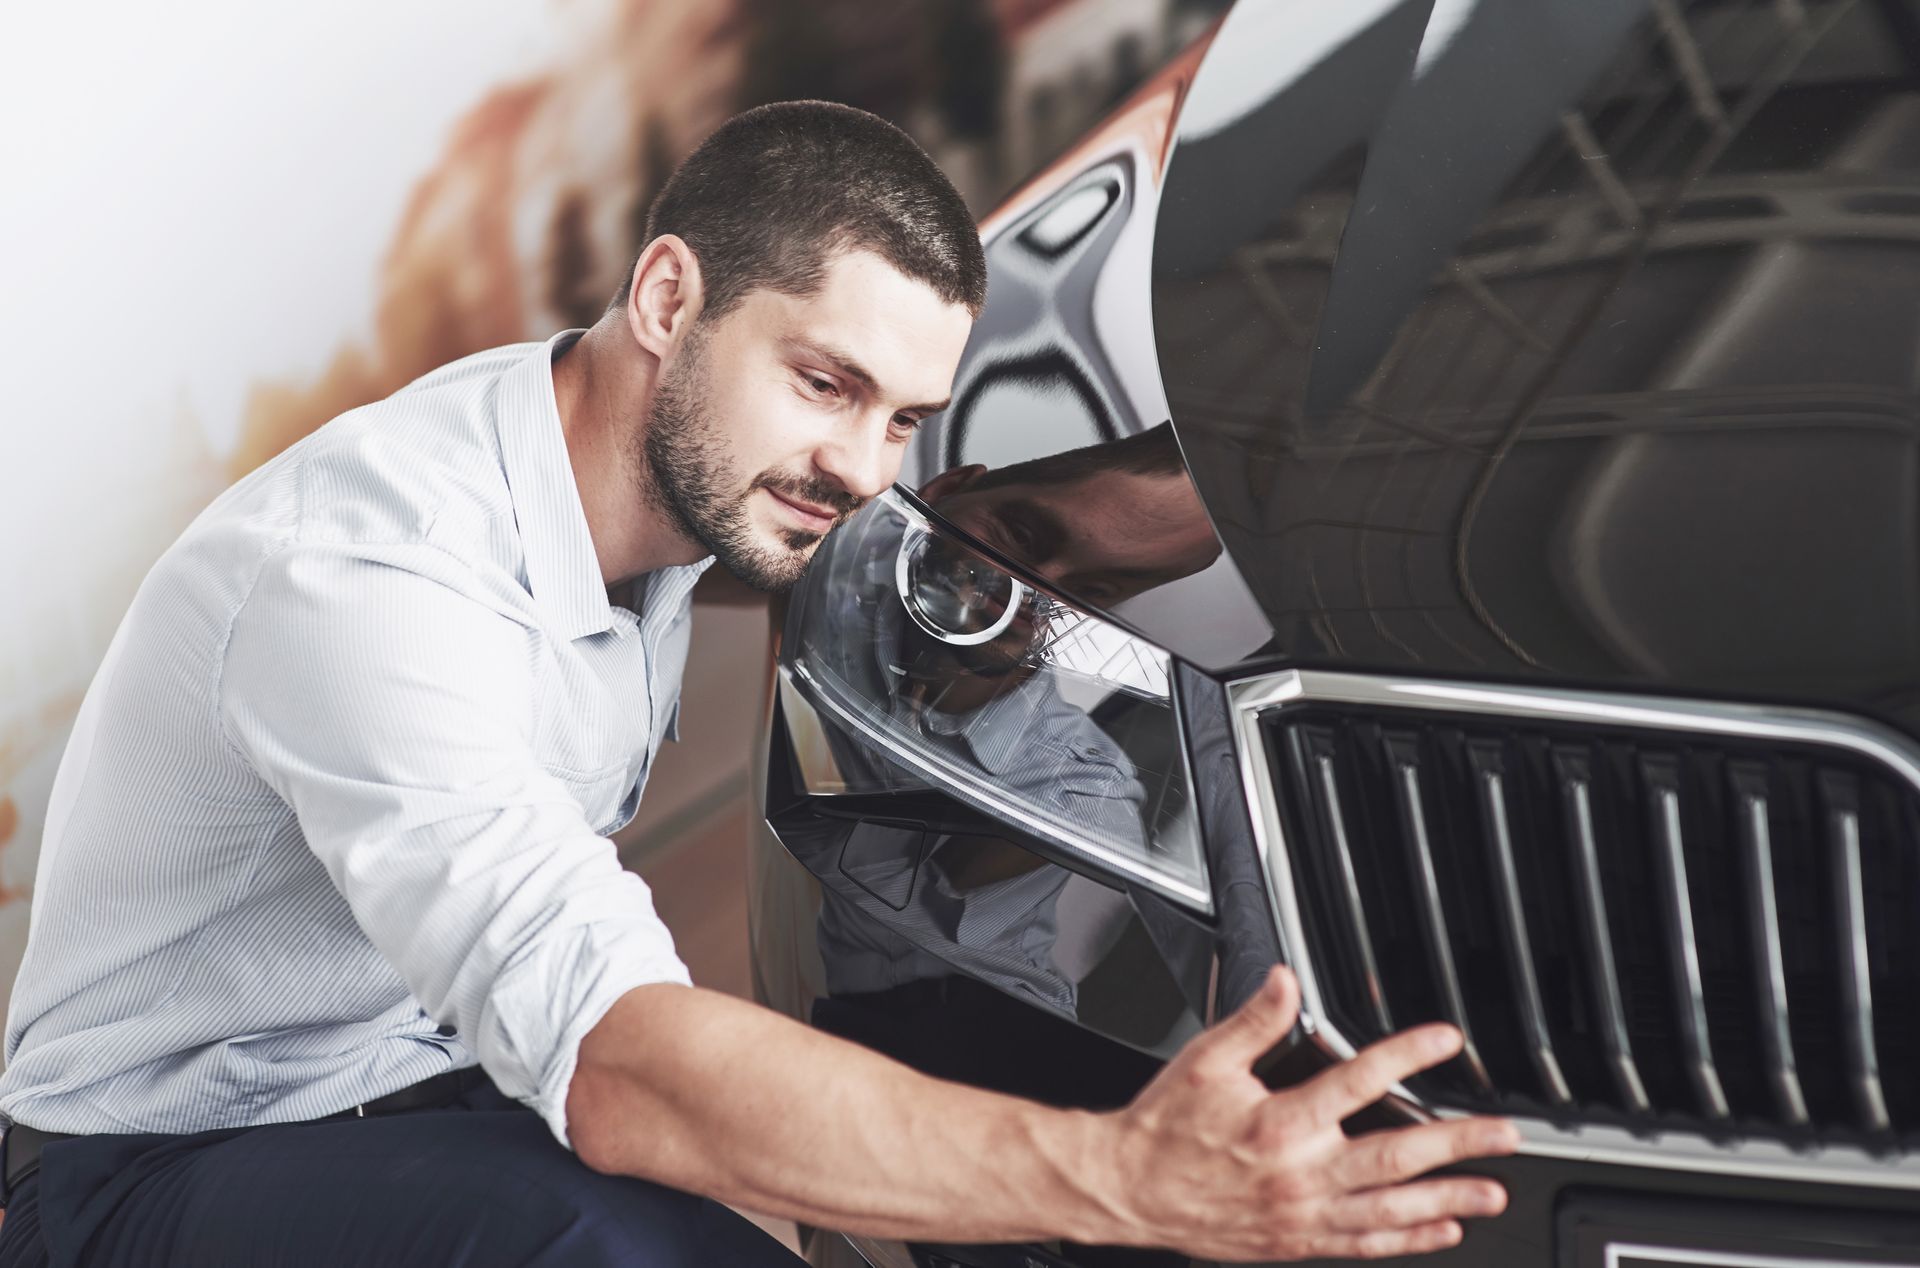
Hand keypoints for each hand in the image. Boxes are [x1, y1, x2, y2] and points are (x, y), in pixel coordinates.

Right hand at [1099, 966, 1517, 1260]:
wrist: (1130, 1190)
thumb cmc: (1164, 1127)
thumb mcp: (1204, 1061)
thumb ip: (1252, 1020)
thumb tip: (1285, 979)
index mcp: (1281, 1122)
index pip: (1360, 1080)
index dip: (1408, 1056)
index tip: (1445, 1041)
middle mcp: (1301, 1172)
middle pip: (1397, 1157)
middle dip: (1458, 1145)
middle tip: (1504, 1136)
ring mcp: (1303, 1214)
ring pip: (1390, 1209)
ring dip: (1448, 1200)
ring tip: (1491, 1193)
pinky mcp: (1296, 1242)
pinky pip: (1363, 1244)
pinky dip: (1407, 1240)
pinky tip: (1439, 1231)